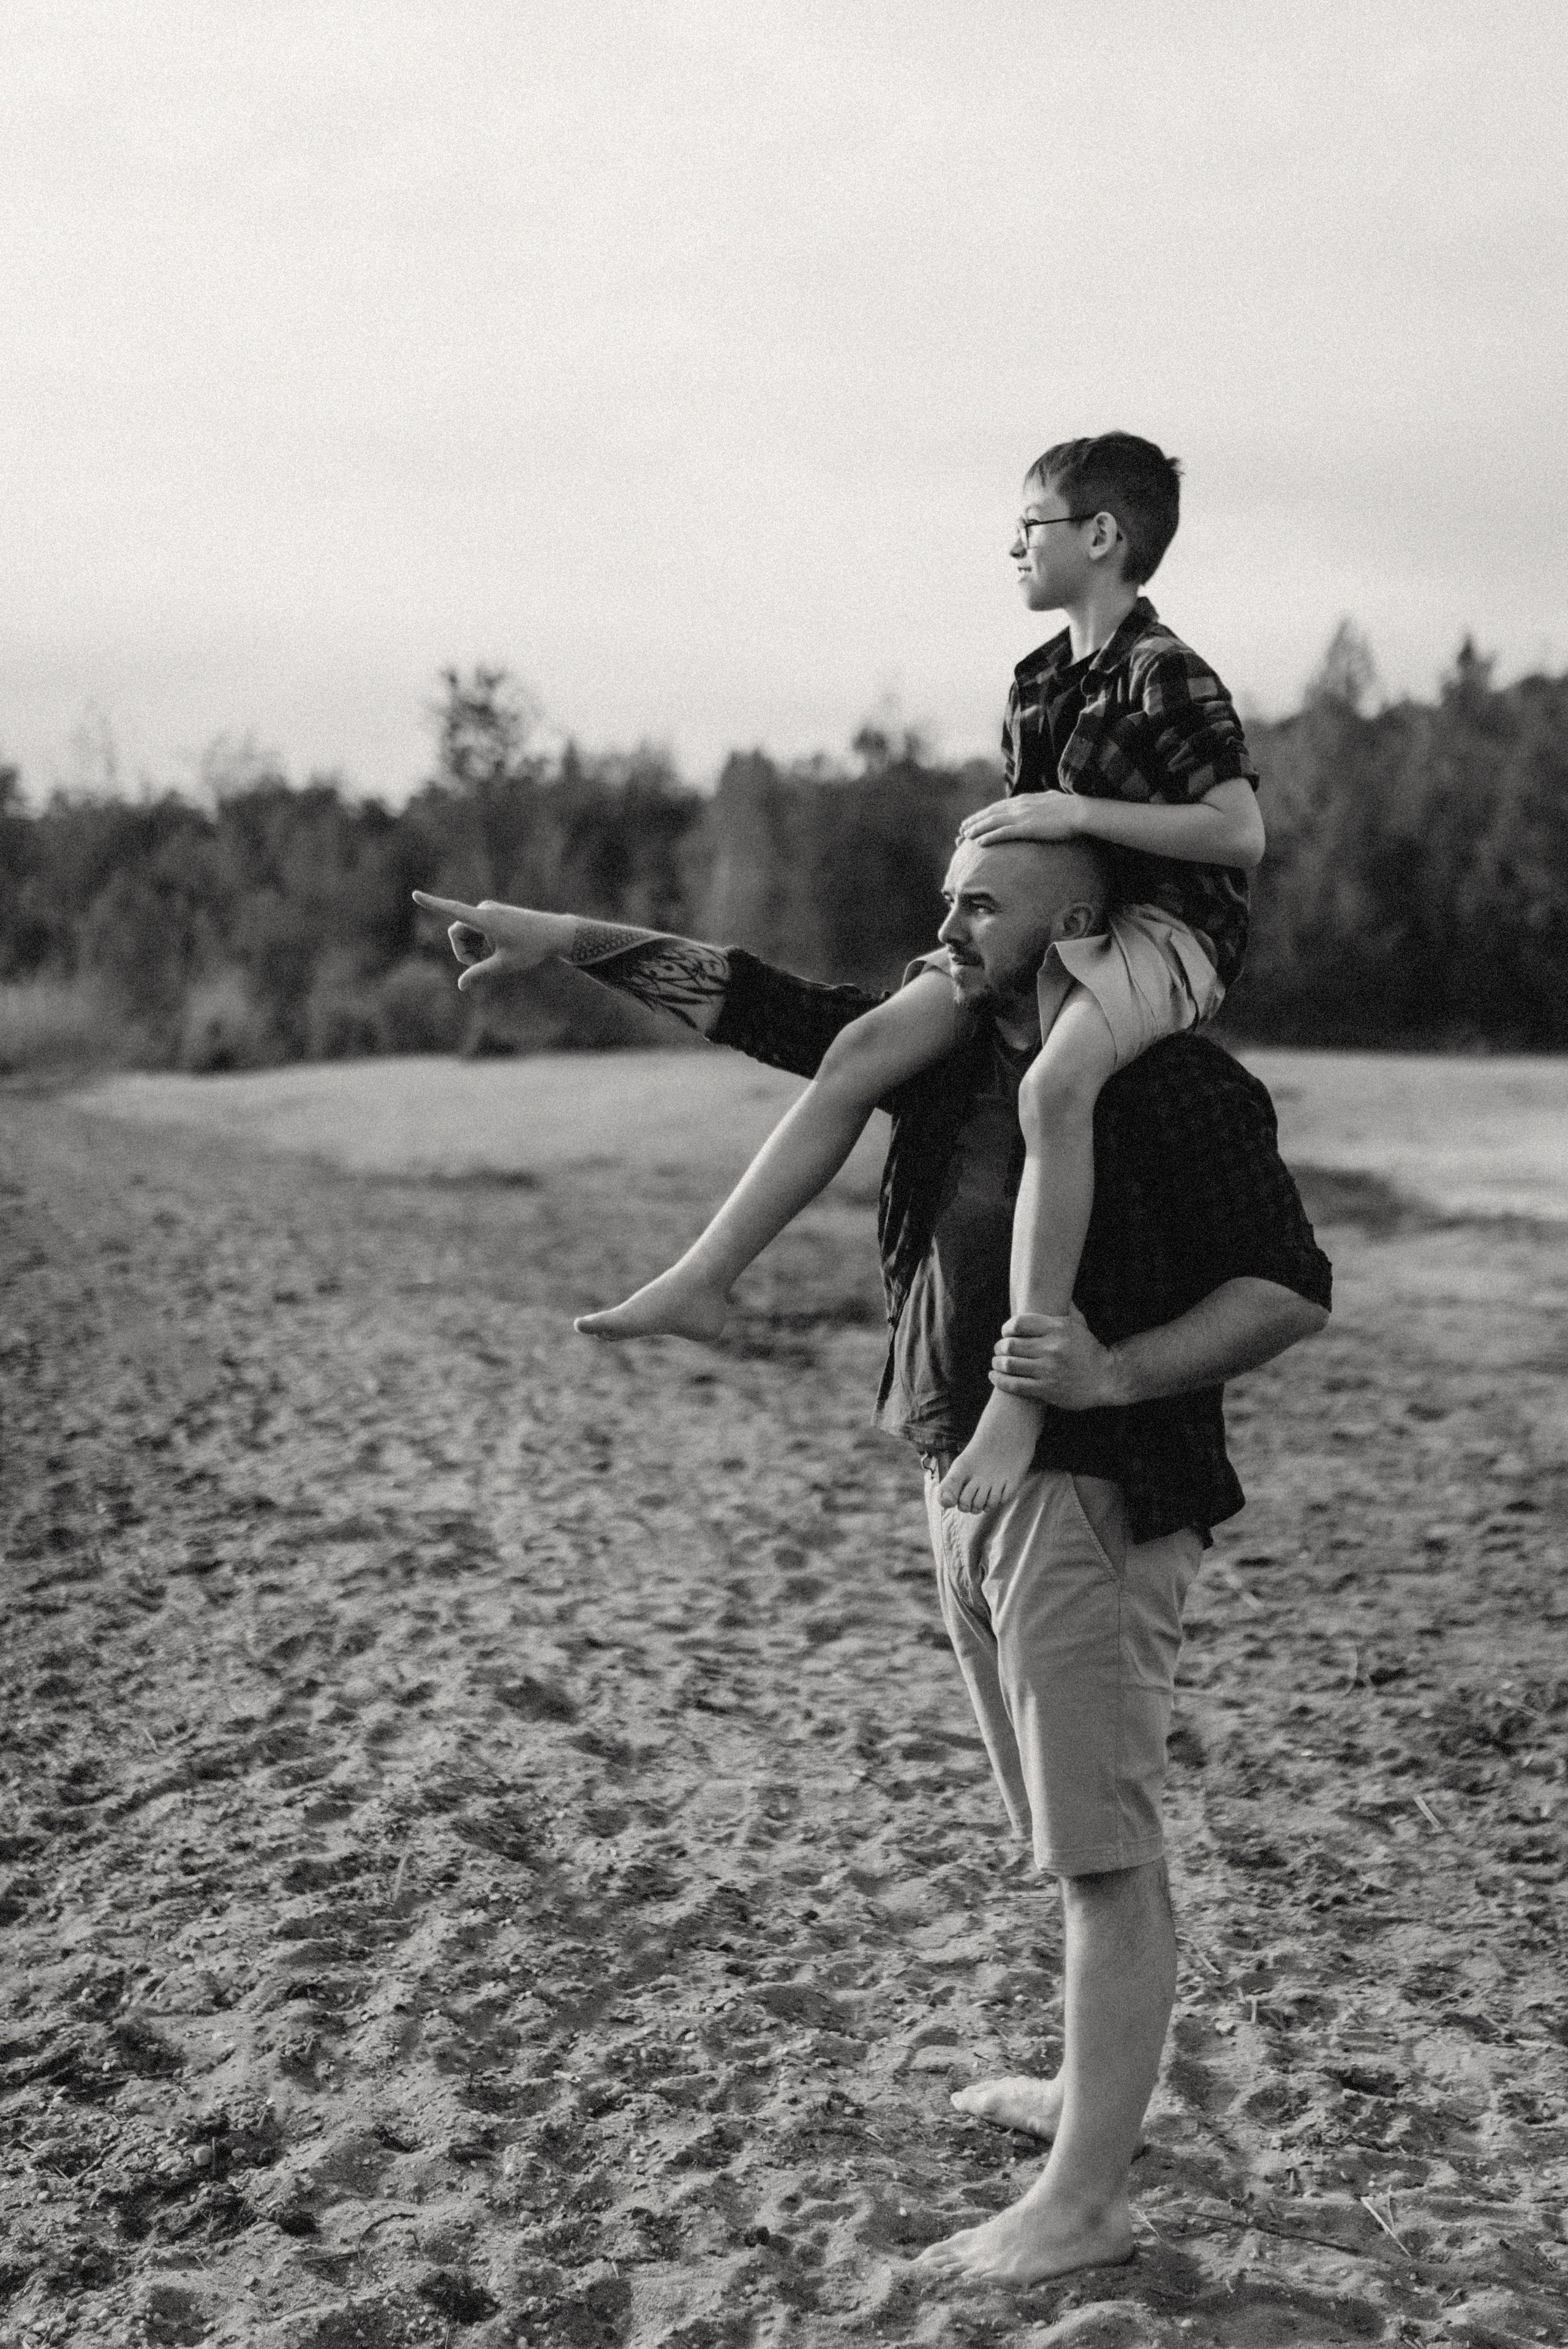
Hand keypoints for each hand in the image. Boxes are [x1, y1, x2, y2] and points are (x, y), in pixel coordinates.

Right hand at [411, 894, 569, 990]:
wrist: (554, 933)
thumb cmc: (531, 948)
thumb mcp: (504, 965)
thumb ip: (479, 974)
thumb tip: (461, 986)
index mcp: (485, 919)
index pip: (453, 910)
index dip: (432, 904)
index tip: (414, 894)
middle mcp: (484, 910)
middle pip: (456, 933)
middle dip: (462, 953)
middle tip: (478, 969)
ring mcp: (488, 911)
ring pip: (465, 932)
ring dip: (471, 949)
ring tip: (490, 963)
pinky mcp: (493, 914)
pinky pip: (475, 929)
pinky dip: (479, 943)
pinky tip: (494, 953)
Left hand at [958, 793, 1081, 846]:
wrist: (1080, 810)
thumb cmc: (1071, 808)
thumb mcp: (1052, 800)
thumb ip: (1043, 800)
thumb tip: (1045, 799)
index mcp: (1025, 799)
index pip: (998, 806)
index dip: (984, 813)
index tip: (974, 819)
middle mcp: (1019, 805)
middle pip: (991, 813)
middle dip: (975, 821)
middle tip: (962, 829)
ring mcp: (1022, 816)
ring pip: (993, 822)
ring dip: (977, 829)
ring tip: (965, 836)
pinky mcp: (1027, 827)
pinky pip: (1003, 833)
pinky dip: (989, 837)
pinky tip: (979, 843)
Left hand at [989, 1307, 1126, 1410]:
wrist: (1107, 1379)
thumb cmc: (1089, 1350)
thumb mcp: (1079, 1325)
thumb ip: (1065, 1308)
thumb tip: (1056, 1290)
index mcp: (1058, 1328)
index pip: (1019, 1323)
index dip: (1006, 1328)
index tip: (1005, 1332)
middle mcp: (1052, 1348)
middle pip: (1010, 1344)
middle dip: (999, 1346)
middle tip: (998, 1349)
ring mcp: (1049, 1370)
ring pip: (1009, 1364)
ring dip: (997, 1363)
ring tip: (996, 1362)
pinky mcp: (1046, 1389)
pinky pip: (1014, 1384)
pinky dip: (999, 1380)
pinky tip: (994, 1376)